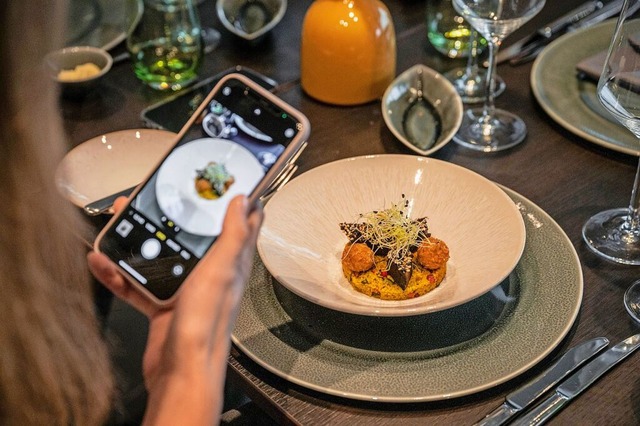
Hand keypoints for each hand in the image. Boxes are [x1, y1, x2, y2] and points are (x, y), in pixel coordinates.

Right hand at [88, 195, 262, 422]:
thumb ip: (232, 236)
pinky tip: (104, 262)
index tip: (223, 180)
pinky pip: (140, 282)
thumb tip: (243, 202)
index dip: (237, 199)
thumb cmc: (206, 325)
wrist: (180, 371)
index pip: (242, 224)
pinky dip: (121, 272)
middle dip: (174, 213)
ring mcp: (186, 288)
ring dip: (141, 239)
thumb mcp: (221, 271)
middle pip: (193, 234)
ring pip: (162, 254)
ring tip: (120, 221)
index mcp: (231, 263)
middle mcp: (211, 273)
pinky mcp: (164, 304)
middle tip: (154, 194)